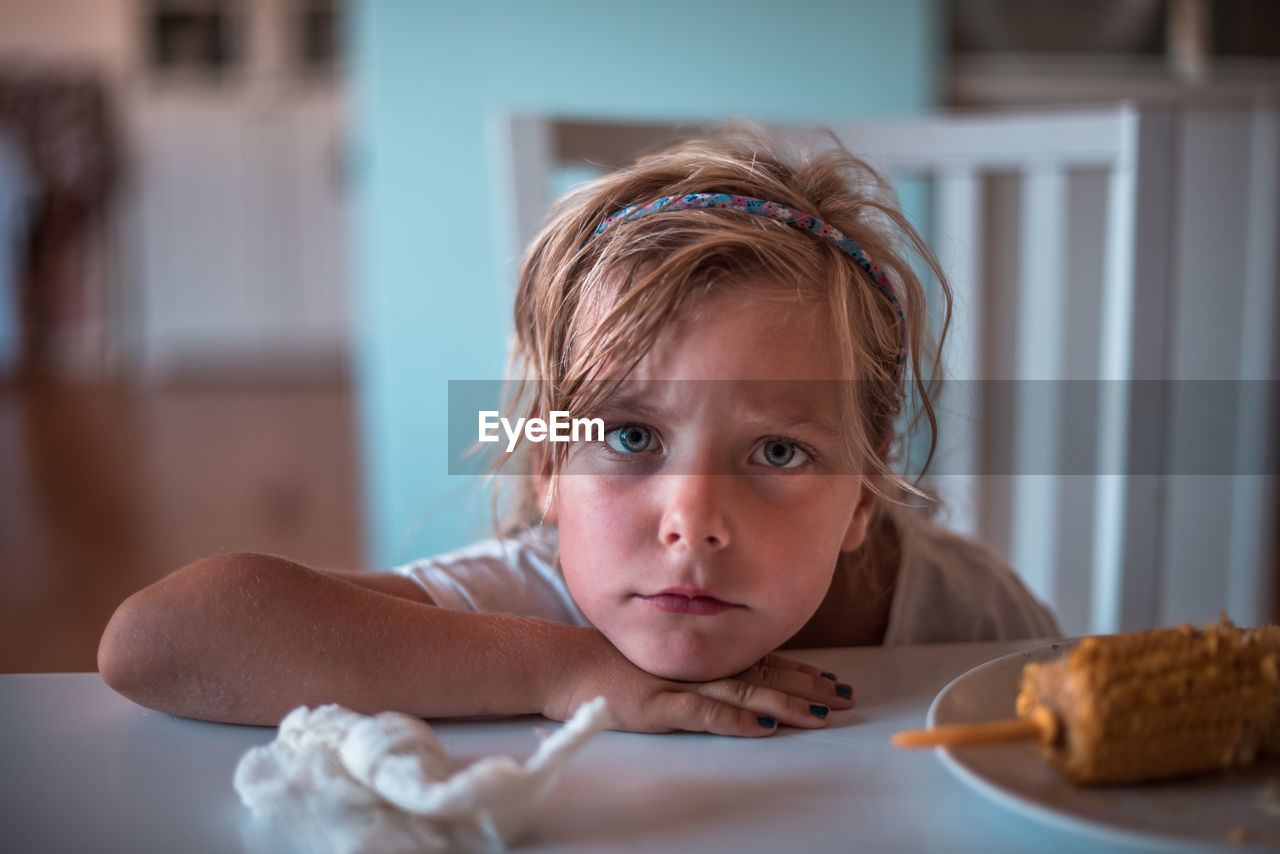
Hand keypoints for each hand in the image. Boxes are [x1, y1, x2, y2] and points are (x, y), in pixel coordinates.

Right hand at [542, 629, 855, 735]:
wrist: (565, 664)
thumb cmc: (608, 665)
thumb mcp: (659, 663)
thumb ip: (691, 670)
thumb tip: (727, 681)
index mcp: (701, 657)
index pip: (761, 663)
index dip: (799, 671)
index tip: (831, 680)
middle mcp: (699, 666)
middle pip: (765, 676)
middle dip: (808, 687)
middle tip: (845, 698)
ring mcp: (682, 684)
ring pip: (746, 694)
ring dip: (787, 704)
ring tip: (821, 714)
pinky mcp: (660, 706)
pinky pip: (707, 714)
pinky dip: (738, 720)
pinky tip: (764, 726)